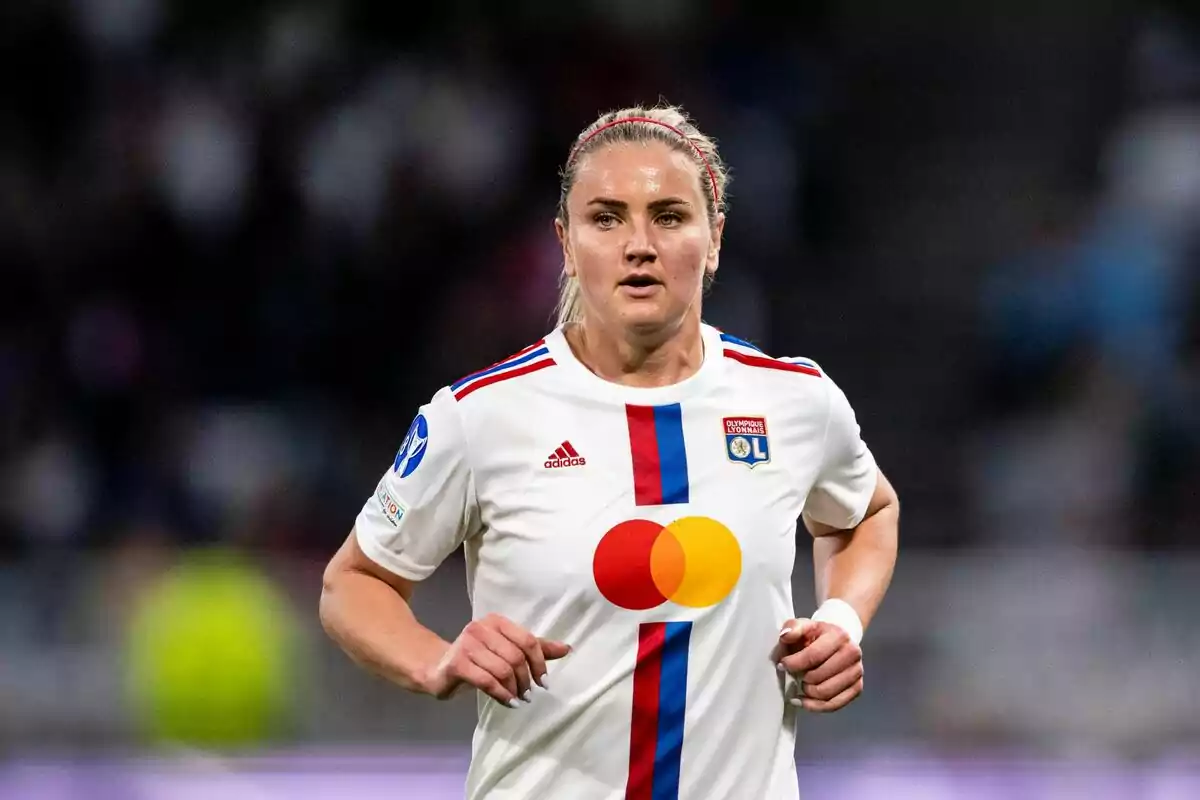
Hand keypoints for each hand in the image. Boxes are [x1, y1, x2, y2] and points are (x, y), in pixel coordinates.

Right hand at [424, 613, 570, 706]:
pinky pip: (487, 681)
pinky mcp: (456, 663)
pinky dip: (501, 694)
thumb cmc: (477, 658)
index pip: (528, 640)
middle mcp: (480, 628)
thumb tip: (567, 648)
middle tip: (529, 694)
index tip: (544, 682)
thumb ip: (534, 649)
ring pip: (502, 669)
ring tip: (519, 699)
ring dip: (514, 689)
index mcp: (496, 621)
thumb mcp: (506, 650)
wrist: (437, 667)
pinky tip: (508, 702)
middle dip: (526, 679)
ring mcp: (466, 644)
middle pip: (516, 656)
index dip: (540, 663)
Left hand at [776, 618, 862, 712]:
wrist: (837, 641)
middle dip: (801, 678)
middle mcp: (853, 654)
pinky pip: (834, 705)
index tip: (782, 665)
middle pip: (819, 676)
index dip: (794, 664)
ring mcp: (857, 672)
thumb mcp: (803, 625)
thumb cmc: (816, 635)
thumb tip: (784, 635)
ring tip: (800, 685)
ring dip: (808, 693)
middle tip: (793, 675)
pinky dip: (815, 706)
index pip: (813, 656)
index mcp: (839, 636)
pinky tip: (803, 701)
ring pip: (826, 693)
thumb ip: (792, 627)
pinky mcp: (857, 688)